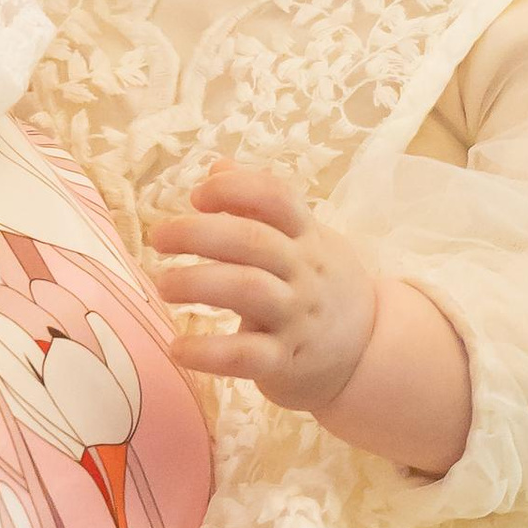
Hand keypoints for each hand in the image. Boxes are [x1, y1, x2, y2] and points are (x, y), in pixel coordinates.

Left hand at [148, 167, 378, 410]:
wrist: (368, 354)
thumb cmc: (322, 288)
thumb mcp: (305, 240)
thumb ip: (261, 206)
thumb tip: (217, 166)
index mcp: (308, 236)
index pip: (276, 197)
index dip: (233, 188)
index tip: (197, 196)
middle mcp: (304, 272)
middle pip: (252, 241)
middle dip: (198, 233)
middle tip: (159, 238)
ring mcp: (296, 317)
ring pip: (247, 290)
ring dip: (197, 283)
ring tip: (162, 285)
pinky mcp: (286, 361)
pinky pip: (245, 355)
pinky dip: (208, 352)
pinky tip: (178, 348)